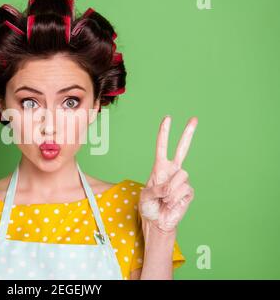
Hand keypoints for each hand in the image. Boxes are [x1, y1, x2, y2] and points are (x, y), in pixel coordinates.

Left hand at [138, 116, 197, 232]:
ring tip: (165, 199)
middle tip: (194, 118)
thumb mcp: (146, 196)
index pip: (162, 147)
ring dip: (170, 190)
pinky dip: (174, 198)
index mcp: (160, 167)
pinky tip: (171, 203)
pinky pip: (184, 189)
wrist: (158, 222)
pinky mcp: (189, 191)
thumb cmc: (149, 207)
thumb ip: (156, 188)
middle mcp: (172, 171)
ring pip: (181, 175)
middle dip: (188, 134)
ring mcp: (182, 180)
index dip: (164, 133)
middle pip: (182, 149)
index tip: (168, 118)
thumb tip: (170, 187)